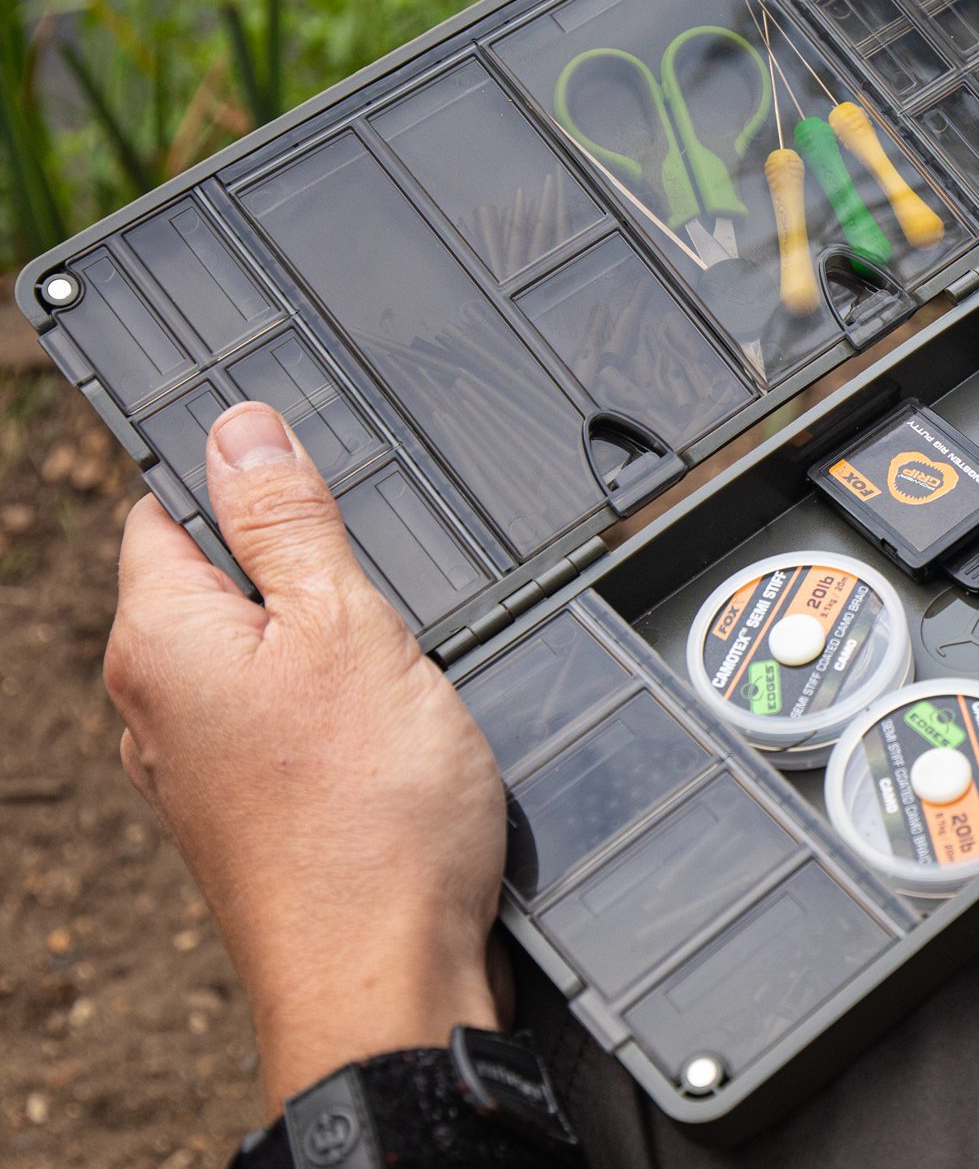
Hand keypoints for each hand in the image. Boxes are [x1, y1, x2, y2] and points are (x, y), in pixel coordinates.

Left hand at [103, 403, 507, 1113]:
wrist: (388, 979)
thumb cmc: (368, 815)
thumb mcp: (345, 623)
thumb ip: (287, 519)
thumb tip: (239, 428)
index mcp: (159, 638)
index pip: (170, 504)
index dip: (245, 476)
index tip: (316, 480)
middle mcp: (157, 699)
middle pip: (219, 572)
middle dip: (302, 559)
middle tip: (377, 583)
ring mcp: (199, 758)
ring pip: (260, 642)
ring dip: (326, 630)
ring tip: (392, 657)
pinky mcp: (249, 799)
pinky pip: (280, 707)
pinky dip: (331, 691)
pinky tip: (386, 715)